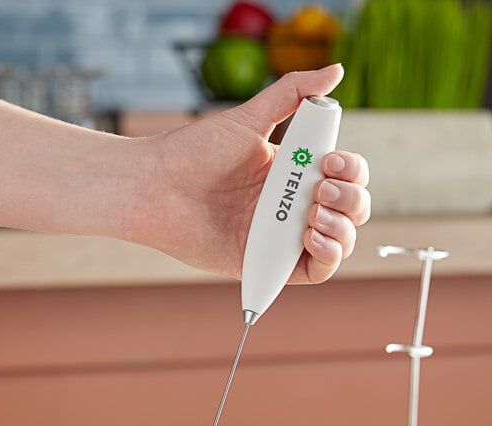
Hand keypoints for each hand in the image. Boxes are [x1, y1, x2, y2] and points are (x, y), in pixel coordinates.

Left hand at [141, 64, 369, 282]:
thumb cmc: (195, 153)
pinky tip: (310, 237)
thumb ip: (293, 92)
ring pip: (340, 241)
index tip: (331, 162)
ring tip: (313, 214)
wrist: (157, 188)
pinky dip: (328, 258)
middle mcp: (292, 205)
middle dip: (351, 199)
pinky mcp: (269, 263)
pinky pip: (315, 272)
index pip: (346, 176)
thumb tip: (336, 69)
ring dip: (342, 228)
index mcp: (294, 173)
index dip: (352, 171)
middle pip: (351, 209)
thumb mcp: (248, 118)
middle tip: (320, 190)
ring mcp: (282, 237)